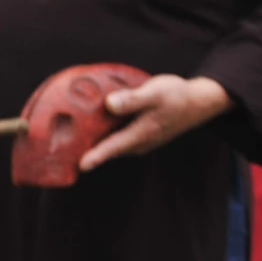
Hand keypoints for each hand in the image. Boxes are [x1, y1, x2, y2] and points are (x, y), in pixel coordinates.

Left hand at [80, 75, 232, 172]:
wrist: (199, 100)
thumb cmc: (176, 95)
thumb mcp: (154, 93)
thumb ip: (132, 100)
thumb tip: (109, 104)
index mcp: (141, 133)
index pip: (114, 147)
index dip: (96, 156)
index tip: (80, 166)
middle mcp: (139, 141)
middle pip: (109, 149)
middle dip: (87, 153)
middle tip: (63, 154)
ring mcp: (140, 140)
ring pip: (112, 144)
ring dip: (94, 143)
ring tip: (68, 141)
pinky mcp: (140, 134)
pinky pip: (117, 137)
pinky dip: (104, 134)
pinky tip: (90, 125)